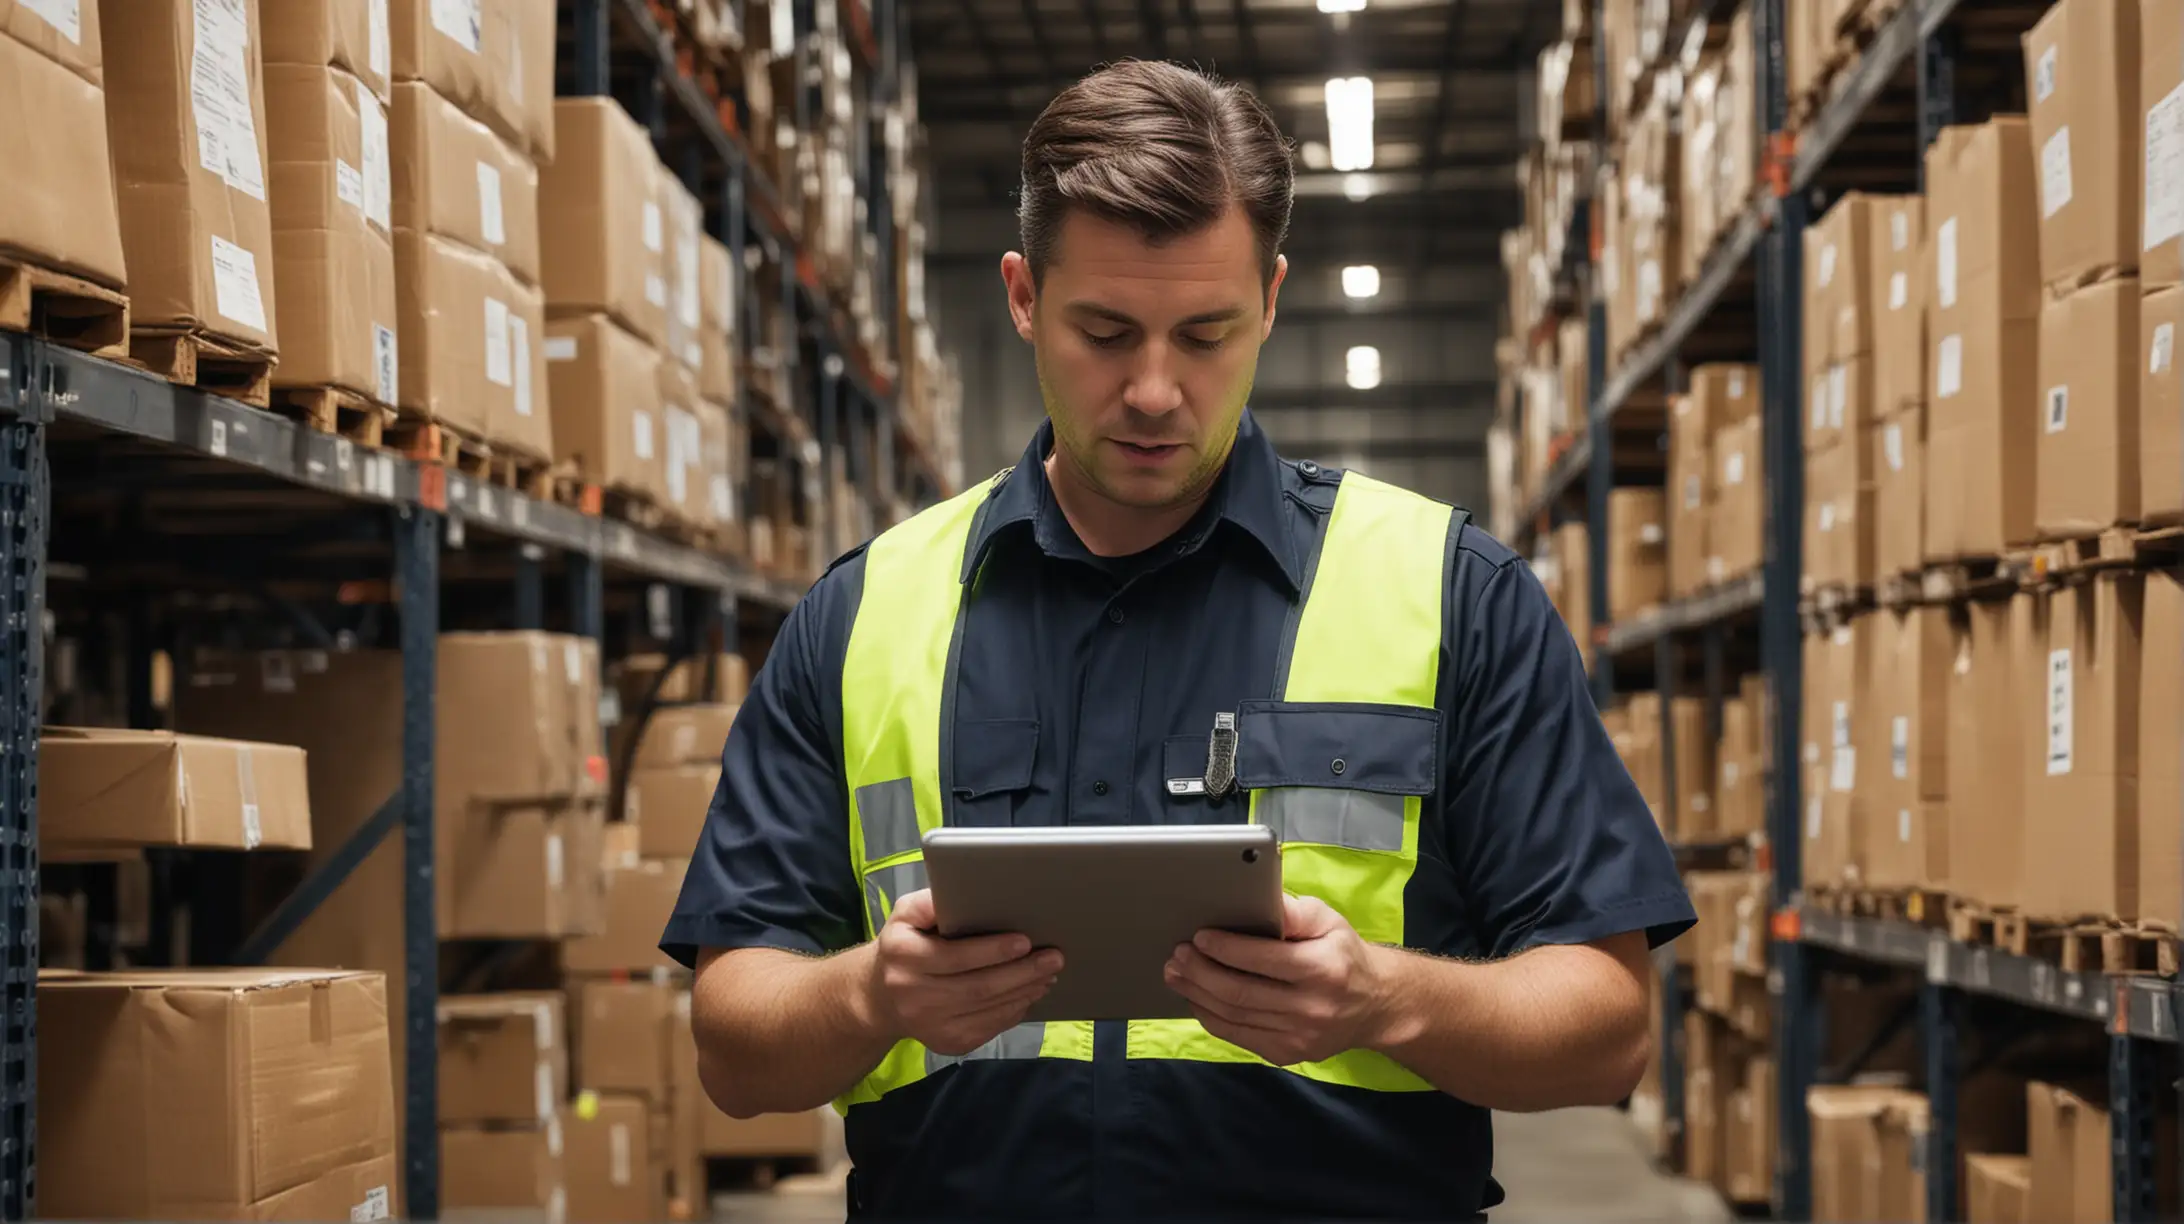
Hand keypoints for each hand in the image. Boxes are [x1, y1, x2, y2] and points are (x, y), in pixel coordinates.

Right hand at [864, 889, 1062, 1055]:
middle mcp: (912, 994)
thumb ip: (930, 902)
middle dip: (1021, 973)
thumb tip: (965, 893)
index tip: (1025, 941)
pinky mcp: (947, 1043)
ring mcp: (930, 1024)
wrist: (881, 996)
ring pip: (987, 1009)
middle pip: (978, 987)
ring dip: (1024, 991)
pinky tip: (1029, 993)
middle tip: (1053, 958)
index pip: (955, 957)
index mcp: (903, 956)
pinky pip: (989, 1027)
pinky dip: (1014, 1010)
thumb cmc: (904, 945)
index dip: (992, 951)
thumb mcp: (906, 915)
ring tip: (1049, 974)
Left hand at [1163, 893, 1394, 1066]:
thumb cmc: (1344, 954)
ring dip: (1197, 994)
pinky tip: (1197, 998)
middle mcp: (1312, 1008)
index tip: (1198, 936)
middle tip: (1177, 955)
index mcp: (1322, 969)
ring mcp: (1299, 1037)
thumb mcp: (1328, 921)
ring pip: (1234, 1017)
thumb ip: (1292, 910)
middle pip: (1240, 992)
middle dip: (1200, 972)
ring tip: (1176, 974)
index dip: (1225, 948)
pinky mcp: (1288, 1054)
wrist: (1374, 1004)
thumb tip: (1256, 897)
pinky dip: (1211, 1017)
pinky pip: (1238, 1036)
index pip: (1263, 959)